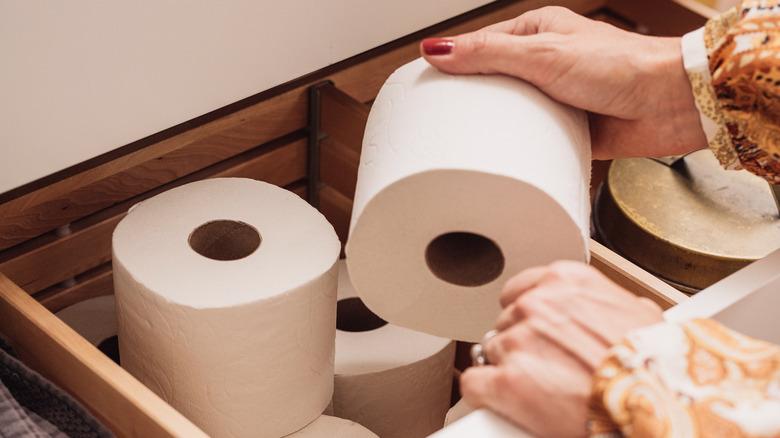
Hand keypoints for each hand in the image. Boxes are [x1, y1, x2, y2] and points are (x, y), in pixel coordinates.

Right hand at [419, 6, 706, 159]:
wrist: (670, 105)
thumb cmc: (622, 66)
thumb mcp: (543, 54)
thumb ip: (488, 54)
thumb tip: (438, 48)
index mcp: (537, 34)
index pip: (480, 47)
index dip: (452, 64)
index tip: (424, 84)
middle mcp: (545, 65)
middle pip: (493, 83)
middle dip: (471, 101)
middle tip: (440, 119)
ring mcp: (556, 98)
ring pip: (512, 114)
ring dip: (497, 128)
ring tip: (466, 143)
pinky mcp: (569, 130)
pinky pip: (535, 141)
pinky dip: (522, 149)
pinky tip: (505, 157)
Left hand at [460, 261, 662, 436]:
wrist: (659, 402)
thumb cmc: (655, 365)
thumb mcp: (641, 316)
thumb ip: (610, 305)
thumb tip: (617, 311)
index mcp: (565, 282)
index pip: (519, 290)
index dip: (525, 316)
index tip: (532, 331)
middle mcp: (536, 306)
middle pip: (506, 324)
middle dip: (521, 345)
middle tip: (546, 367)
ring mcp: (519, 342)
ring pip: (490, 352)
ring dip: (508, 370)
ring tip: (540, 388)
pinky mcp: (507, 381)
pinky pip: (474, 384)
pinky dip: (485, 395)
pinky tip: (503, 402)